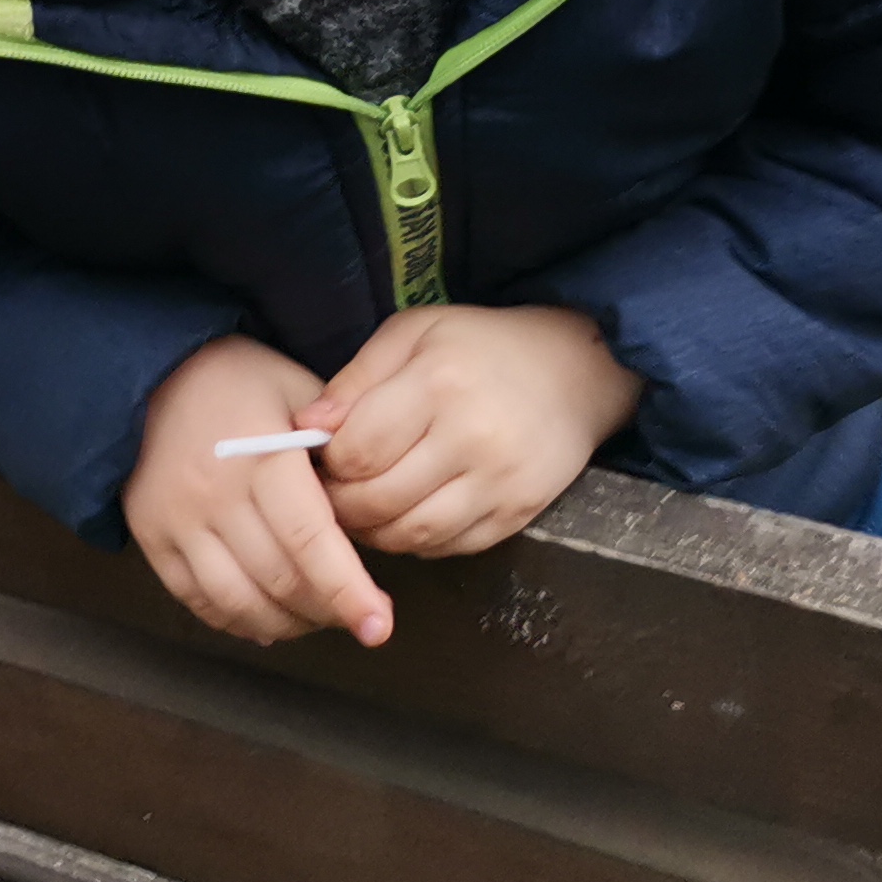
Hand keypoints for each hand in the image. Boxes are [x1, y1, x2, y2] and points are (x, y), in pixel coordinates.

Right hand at [123, 334, 396, 648]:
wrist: (151, 372)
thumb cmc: (240, 380)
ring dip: (287, 623)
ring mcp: (177, 522)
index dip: (347, 591)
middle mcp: (214, 495)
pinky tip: (268, 621)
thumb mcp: (297, 389)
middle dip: (328, 610)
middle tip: (358, 613)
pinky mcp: (151, 538)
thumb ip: (339, 441)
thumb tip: (378, 496)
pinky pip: (197, 600)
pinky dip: (239, 621)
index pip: (310, 540)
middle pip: (280, 580)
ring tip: (316, 617)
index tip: (378, 627)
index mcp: (261, 457)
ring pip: (239, 602)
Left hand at [301, 305, 644, 559]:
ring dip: (374, 531)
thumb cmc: (481, 347)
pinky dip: (417, 541)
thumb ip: (356, 379)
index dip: (328, 463)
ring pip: (411, 534)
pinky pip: (450, 547)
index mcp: (439, 384)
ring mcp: (499, 482)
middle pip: (379, 500)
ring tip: (363, 508)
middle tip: (330, 494)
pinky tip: (407, 515)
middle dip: (341, 504)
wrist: (574, 370)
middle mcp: (472, 438)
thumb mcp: (413, 334)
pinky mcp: (517, 514)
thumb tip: (307, 426)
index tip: (322, 457)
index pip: (358, 450)